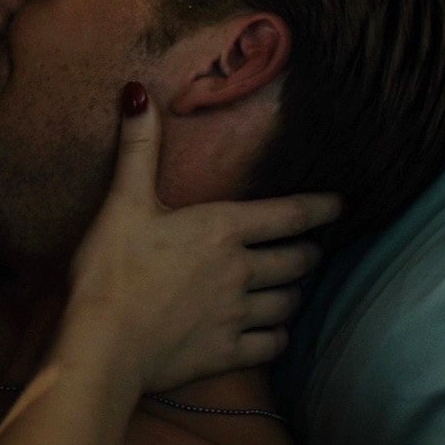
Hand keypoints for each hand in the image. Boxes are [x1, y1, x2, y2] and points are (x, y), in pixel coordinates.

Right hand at [59, 82, 339, 392]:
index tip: (342, 204)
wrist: (102, 344)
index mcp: (222, 229)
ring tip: (290, 288)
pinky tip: (272, 333)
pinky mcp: (227, 352)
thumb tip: (137, 92)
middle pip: (297, 261)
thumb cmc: (110, 270)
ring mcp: (238, 315)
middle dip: (308, 253)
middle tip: (310, 249)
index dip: (320, 208)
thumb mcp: (122, 203)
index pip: (288, 215)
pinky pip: (272, 345)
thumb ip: (138, 149)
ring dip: (293, 293)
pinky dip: (277, 337)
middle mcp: (241, 271)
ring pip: (288, 303)